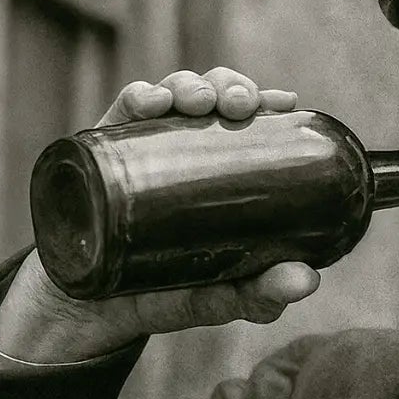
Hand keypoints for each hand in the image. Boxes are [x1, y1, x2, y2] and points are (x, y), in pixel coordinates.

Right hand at [0, 69, 320, 361]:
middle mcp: (182, 149)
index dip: (264, 101)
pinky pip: (121, 110)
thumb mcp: (218, 299)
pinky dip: (139, 97)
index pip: (246, 122)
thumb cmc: (163, 295)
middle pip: (213, 96)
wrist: (91, 312)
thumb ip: (261, 294)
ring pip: (171, 94)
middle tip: (240, 104)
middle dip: (230, 85)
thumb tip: (308, 282)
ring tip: (200, 103)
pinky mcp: (103, 151)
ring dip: (189, 85)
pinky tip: (152, 102)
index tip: (283, 100)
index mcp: (217, 170)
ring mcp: (142, 146)